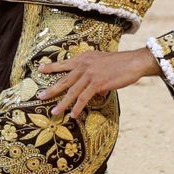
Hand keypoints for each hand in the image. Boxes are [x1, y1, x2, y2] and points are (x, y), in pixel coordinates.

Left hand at [36, 48, 159, 119]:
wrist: (133, 62)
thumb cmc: (120, 62)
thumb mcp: (101, 61)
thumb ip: (92, 70)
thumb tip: (91, 85)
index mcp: (83, 58)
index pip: (64, 63)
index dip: (51, 67)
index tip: (40, 69)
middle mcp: (83, 65)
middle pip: (64, 80)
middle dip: (51, 89)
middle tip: (40, 97)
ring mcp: (89, 75)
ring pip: (72, 92)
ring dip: (62, 104)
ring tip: (54, 112)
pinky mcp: (97, 83)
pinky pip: (84, 98)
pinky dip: (77, 107)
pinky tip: (73, 114)